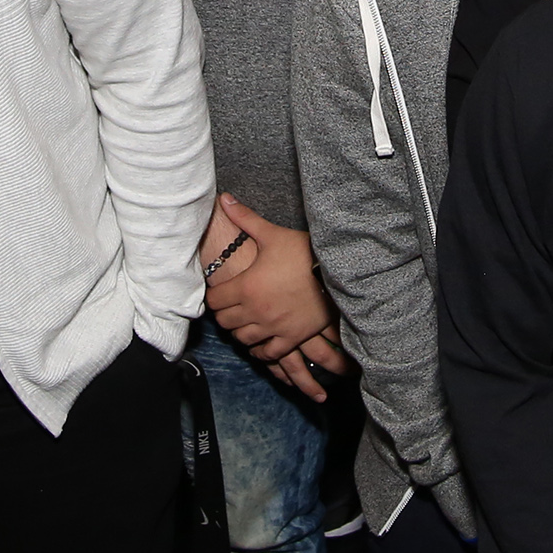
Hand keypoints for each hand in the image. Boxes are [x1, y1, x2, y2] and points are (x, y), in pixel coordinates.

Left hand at [205, 197, 349, 397]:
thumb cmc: (304, 252)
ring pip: (243, 339)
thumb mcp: (272, 234)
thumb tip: (223, 198)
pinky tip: (260, 344)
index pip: (214, 300)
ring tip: (244, 322)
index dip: (214, 296)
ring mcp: (273, 327)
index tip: (219, 292)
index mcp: (246, 286)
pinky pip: (268, 354)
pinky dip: (260, 351)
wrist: (338, 272)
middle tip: (231, 306)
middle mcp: (256, 311)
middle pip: (225, 322)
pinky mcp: (291, 337)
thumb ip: (245, 218)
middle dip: (225, 314)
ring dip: (240, 331)